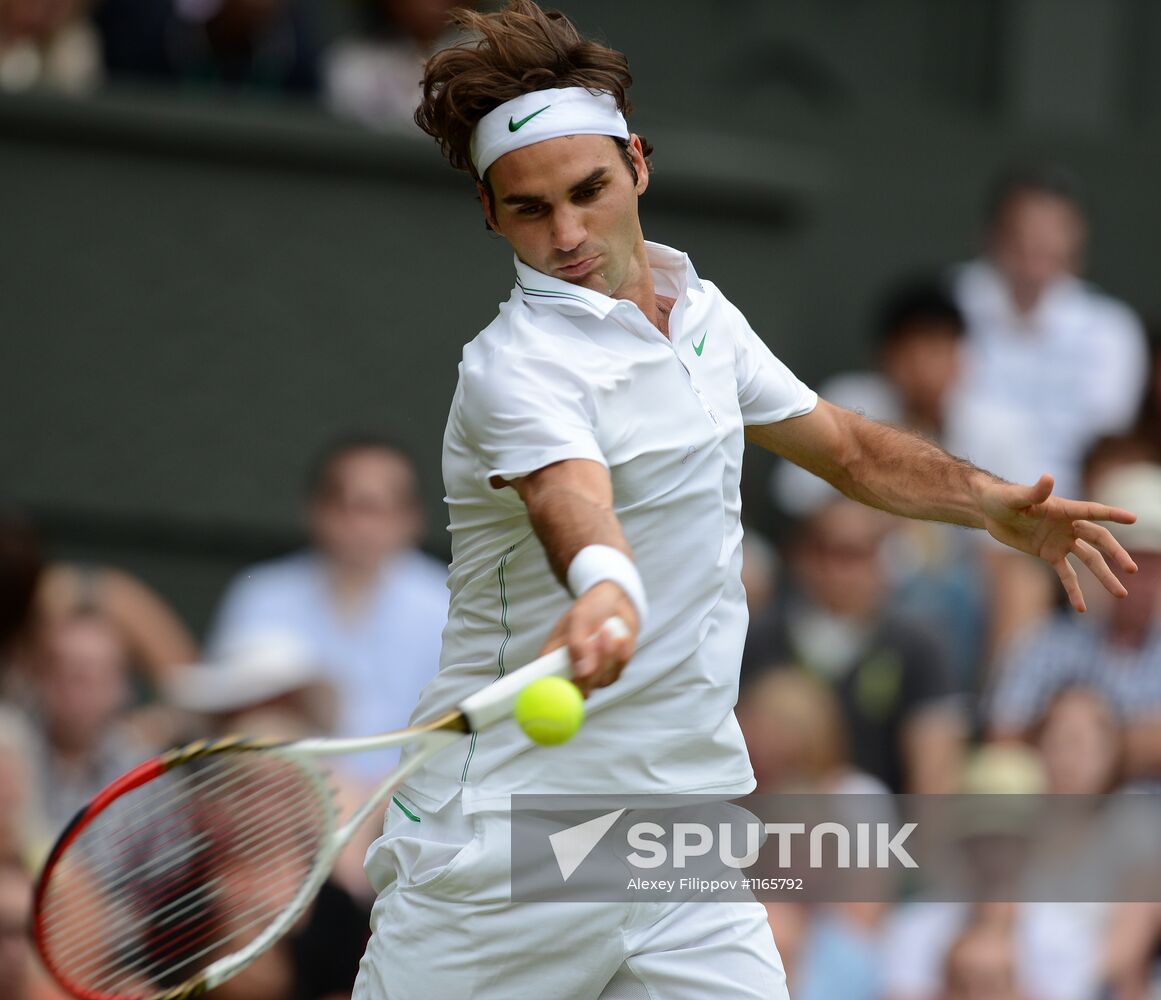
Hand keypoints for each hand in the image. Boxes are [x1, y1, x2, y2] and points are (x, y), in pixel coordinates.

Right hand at [540, 582, 638, 695]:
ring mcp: (590, 674)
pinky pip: (617, 673)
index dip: (557, 691)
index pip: (547, 685)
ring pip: (601, 681)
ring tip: (607, 628)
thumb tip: (582, 673)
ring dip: (608, 654)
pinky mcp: (609, 672)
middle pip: (579, 689)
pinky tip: (619, 636)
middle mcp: (569, 670)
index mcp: (551, 658)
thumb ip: (577, 645)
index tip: (573, 677)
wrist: (615, 600)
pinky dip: (621, 654)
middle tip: (597, 637)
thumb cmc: (591, 607)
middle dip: (593, 665)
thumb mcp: (580, 619)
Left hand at [980, 473, 1137, 611]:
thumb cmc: (1001, 498)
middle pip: (1098, 540)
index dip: (1112, 515)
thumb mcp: (1014, 497)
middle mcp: (1068, 525)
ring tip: (1121, 594)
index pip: (1092, 511)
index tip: (1133, 518)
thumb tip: (1049, 478)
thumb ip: (1034, 492)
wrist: (989, 511)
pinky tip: (1081, 608)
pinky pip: (1066, 574)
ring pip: (1089, 560)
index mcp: (1063, 509)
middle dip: (1115, 554)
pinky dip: (1074, 590)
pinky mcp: (1049, 554)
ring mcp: (1061, 541)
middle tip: (1132, 569)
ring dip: (1104, 576)